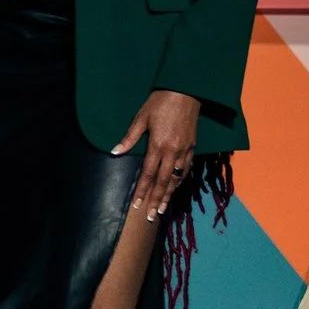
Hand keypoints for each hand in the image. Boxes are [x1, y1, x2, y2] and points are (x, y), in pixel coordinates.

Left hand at [115, 89, 201, 221]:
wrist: (186, 91)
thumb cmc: (160, 102)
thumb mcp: (141, 118)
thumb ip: (129, 138)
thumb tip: (115, 152)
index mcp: (158, 146)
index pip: (148, 175)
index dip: (142, 192)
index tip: (137, 206)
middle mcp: (173, 151)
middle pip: (164, 182)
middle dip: (156, 200)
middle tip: (151, 217)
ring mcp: (185, 150)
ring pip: (177, 178)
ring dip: (169, 194)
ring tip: (162, 208)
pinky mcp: (193, 146)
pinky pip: (186, 168)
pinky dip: (180, 180)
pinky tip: (175, 187)